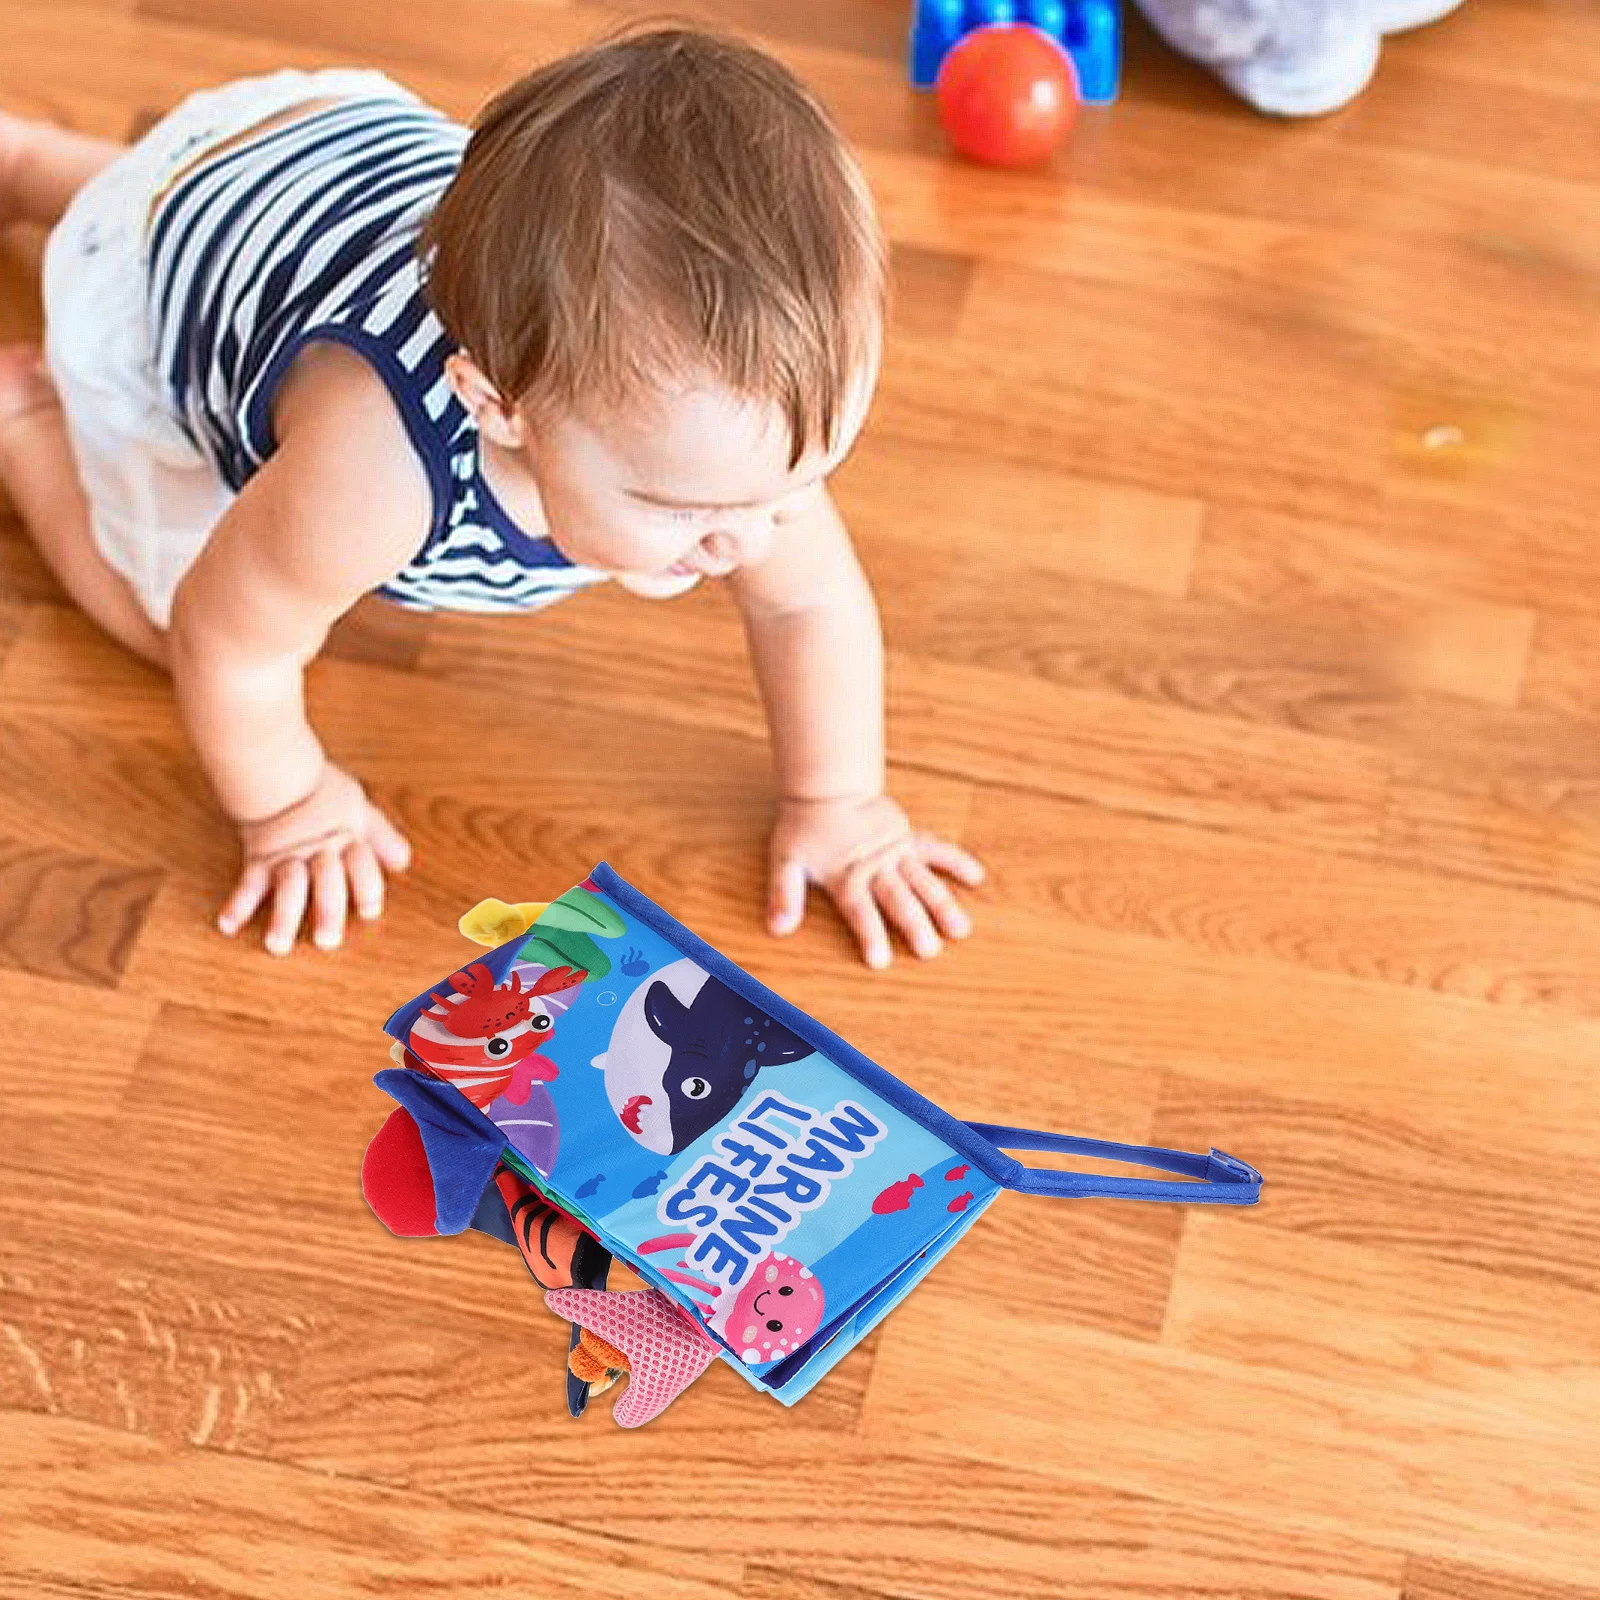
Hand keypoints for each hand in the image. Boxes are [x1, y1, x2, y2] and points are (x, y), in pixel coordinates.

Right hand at [218, 763, 410, 954]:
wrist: (277, 770)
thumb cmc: (322, 793)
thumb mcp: (359, 810)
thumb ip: (381, 837)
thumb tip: (403, 863)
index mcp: (348, 841)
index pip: (364, 868)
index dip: (368, 889)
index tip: (368, 912)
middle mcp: (320, 852)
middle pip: (327, 882)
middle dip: (327, 910)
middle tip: (326, 940)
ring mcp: (288, 856)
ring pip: (289, 887)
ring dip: (283, 917)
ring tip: (278, 946)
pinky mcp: (259, 858)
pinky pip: (248, 882)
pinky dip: (237, 903)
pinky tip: (228, 925)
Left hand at [767, 794, 984, 968]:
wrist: (826, 790)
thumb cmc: (804, 830)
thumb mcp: (785, 861)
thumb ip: (784, 895)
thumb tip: (778, 928)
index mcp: (847, 878)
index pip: (860, 912)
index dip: (870, 936)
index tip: (880, 961)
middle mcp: (876, 868)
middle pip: (898, 900)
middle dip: (915, 926)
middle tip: (930, 951)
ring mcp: (896, 852)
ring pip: (924, 881)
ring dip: (943, 904)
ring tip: (961, 929)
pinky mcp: (909, 838)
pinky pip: (936, 849)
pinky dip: (956, 860)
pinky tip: (976, 878)